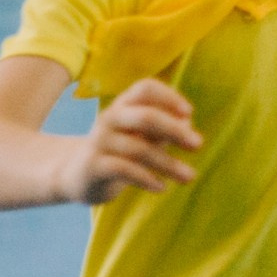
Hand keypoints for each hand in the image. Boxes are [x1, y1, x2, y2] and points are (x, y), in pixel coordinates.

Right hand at [56, 79, 201, 204]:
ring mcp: (99, 141)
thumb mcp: (144, 136)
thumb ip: (166, 129)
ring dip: (168, 164)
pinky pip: (123, 169)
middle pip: (146, 116)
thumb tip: (187, 127)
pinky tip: (161, 188)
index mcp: (124, 104)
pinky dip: (146, 179)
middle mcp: (110, 118)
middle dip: (175, 130)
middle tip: (198, 145)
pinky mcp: (93, 165)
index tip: (189, 113)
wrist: (78, 174)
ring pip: (139, 149)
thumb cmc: (122, 150)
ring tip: (189, 177)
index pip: (145, 88)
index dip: (169, 97)